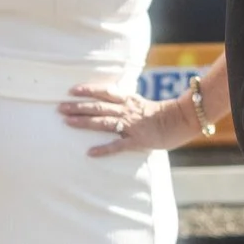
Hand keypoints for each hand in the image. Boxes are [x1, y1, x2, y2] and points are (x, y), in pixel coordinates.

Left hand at [61, 83, 202, 156]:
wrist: (184, 120)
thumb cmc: (164, 113)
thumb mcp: (143, 104)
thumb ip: (126, 104)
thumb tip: (110, 103)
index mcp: (129, 100)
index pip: (105, 92)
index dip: (88, 90)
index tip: (71, 90)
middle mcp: (127, 111)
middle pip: (98, 107)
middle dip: (78, 107)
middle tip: (59, 108)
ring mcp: (131, 125)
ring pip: (103, 122)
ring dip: (84, 122)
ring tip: (67, 122)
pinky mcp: (137, 140)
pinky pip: (118, 145)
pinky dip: (103, 149)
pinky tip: (90, 153)